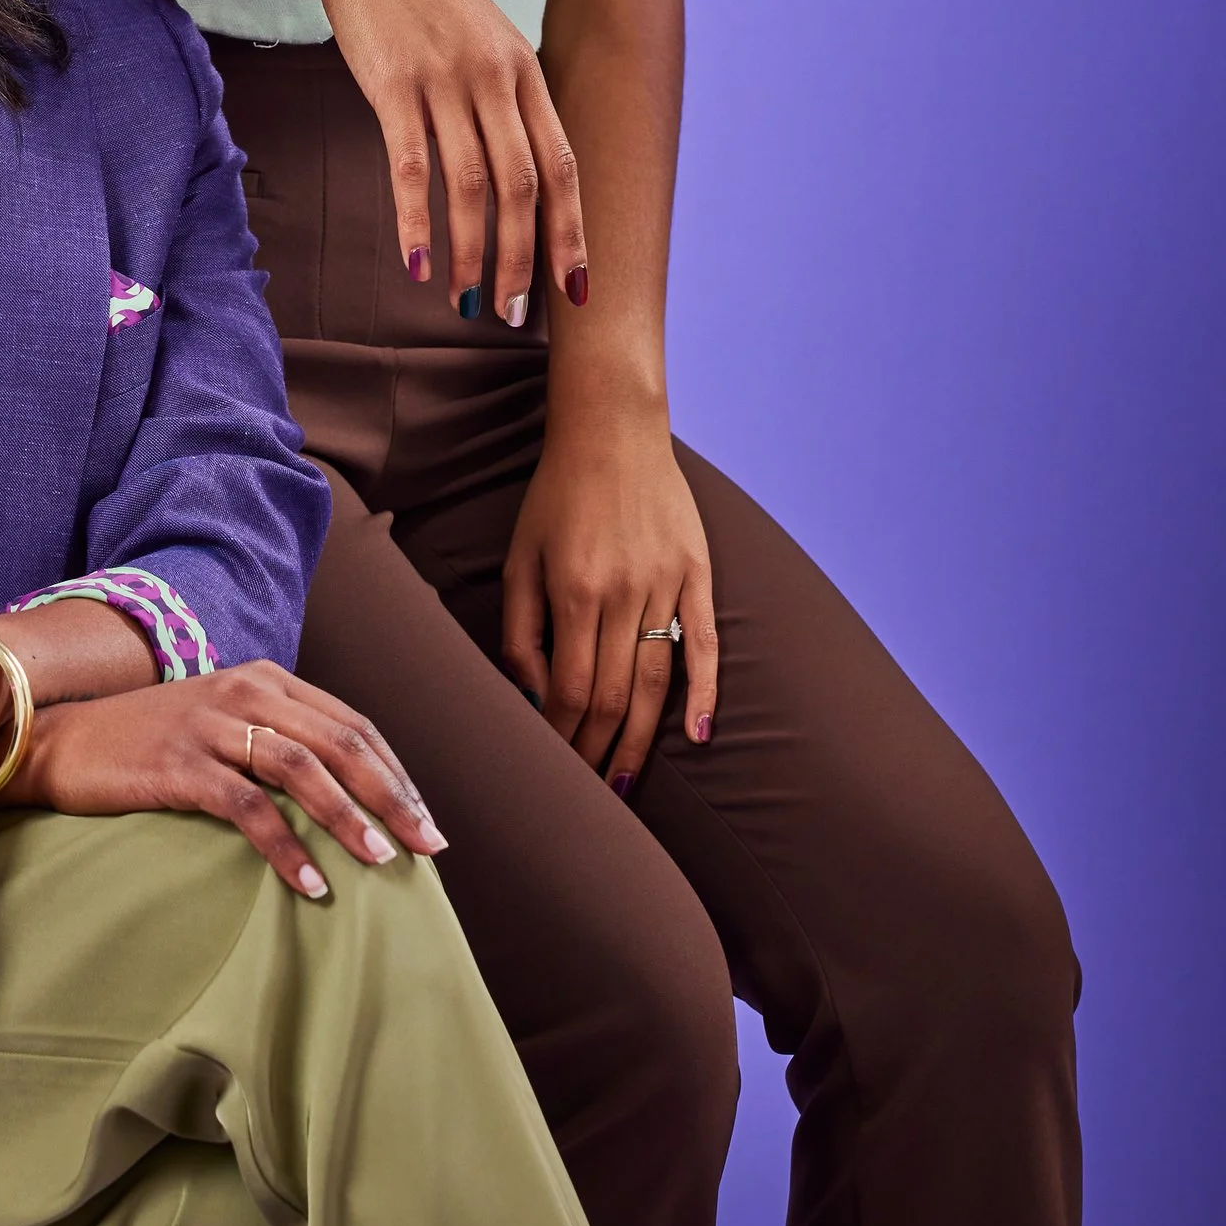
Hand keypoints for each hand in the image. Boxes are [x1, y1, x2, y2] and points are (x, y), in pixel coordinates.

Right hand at [8, 662, 445, 889]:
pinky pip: (248, 807)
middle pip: (339, 743)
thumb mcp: (220, 722)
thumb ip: (274, 738)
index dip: (394, 772)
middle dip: (390, 797)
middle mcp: (245, 691)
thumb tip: (342, 793)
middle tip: (427, 846)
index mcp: (264, 678)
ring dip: (349, 818)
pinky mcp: (180, 764)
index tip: (425, 819)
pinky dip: (286, 846)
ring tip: (381, 862)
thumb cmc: (147, 741)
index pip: (351, 722)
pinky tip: (310, 883)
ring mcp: (212, 725)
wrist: (63, 739)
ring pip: (303, 769)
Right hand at [318, 0, 587, 324]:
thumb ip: (504, 100)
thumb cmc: (424, 0)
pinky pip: (412, 166)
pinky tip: (417, 263)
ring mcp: (445, 80)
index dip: (571, 232)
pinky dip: (418, 221)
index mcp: (525, 71)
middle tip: (511, 313)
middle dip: (523, 257)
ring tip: (467, 299)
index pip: (562, 165)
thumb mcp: (483, 41)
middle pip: (522, 185)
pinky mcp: (393, 85)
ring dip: (473, 252)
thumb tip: (518, 178)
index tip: (574, 289)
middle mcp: (495, 77)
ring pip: (472, 184)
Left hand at [501, 413, 718, 787]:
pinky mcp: (698, 573)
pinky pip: (705, 643)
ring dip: (639, 738)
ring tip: (625, 782)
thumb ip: (521, 626)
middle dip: (595, 750)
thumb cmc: (556, 495)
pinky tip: (699, 736)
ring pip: (656, 681)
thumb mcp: (520, 555)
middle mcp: (624, 594)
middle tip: (586, 795)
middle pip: (611, 695)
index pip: (567, 688)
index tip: (551, 768)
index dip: (560, 736)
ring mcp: (666, 584)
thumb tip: (529, 693)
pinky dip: (704, 693)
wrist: (612, 430)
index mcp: (574, 591)